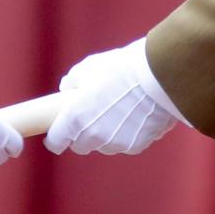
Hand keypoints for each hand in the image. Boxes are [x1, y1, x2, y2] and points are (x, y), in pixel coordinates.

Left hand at [44, 39, 182, 156]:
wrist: (158, 75)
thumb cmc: (121, 68)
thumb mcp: (89, 67)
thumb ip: (72, 81)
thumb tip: (68, 88)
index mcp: (75, 118)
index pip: (56, 142)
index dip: (56, 138)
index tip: (58, 133)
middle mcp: (93, 136)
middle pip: (81, 146)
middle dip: (82, 135)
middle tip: (92, 116)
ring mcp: (115, 143)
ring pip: (104, 145)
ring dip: (106, 134)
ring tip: (118, 111)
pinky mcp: (136, 145)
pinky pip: (126, 143)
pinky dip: (128, 134)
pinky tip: (136, 115)